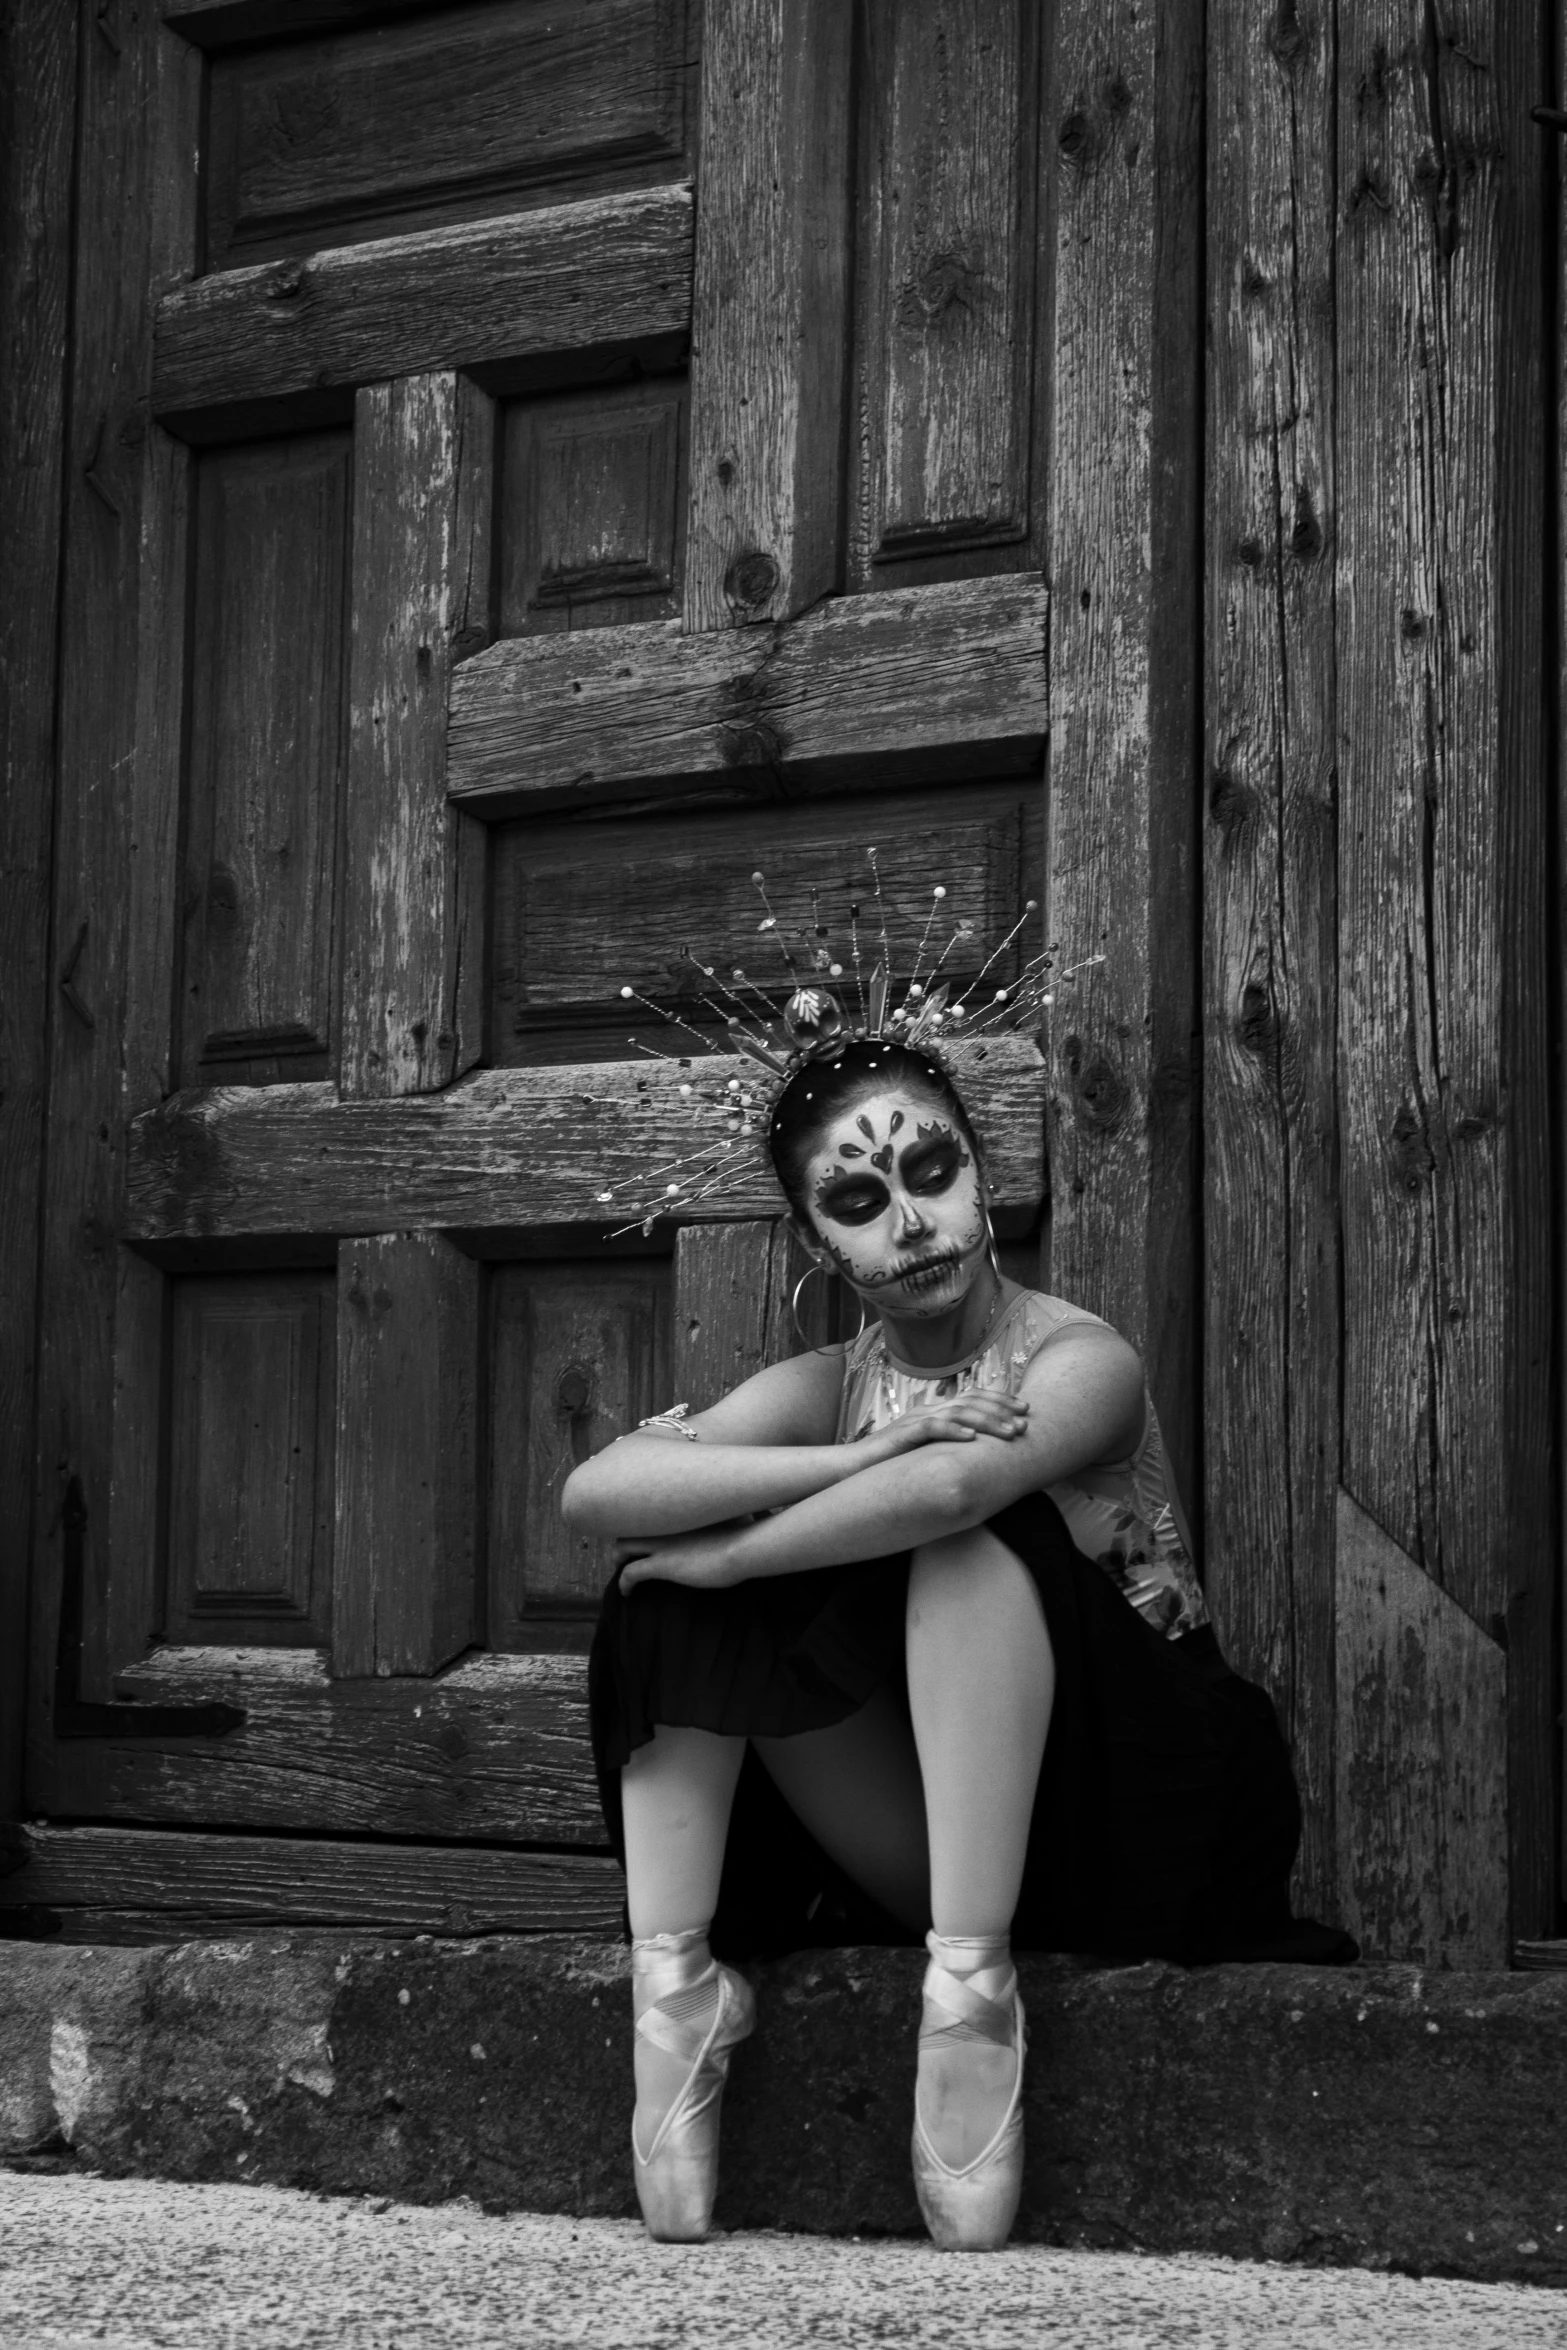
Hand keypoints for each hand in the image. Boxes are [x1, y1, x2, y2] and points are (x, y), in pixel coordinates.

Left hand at [615, 1523, 743, 1593]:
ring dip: (617, 1559)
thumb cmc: (747, 1533)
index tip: (644, 1535)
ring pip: (621, 1547)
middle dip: (624, 1539)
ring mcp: (661, 1544)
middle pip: (628, 1525)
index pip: (647, 1512)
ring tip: (620, 1570)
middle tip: (626, 1553)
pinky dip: (623, 1583)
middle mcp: (664, 1524)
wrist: (744, 1547)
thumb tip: (737, 1518)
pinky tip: (627, 1593)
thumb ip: (723, 1517)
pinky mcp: (662, 1564)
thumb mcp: (733, 1517)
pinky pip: (630, 1573)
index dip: (642, 1525)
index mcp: (678, 1513)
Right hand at [849, 1387, 1030, 1468]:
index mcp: (935, 1411)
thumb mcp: (928, 1452)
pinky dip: (953, 1431)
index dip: (1000, 1400)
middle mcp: (928, 1410)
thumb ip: (950, 1446)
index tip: (1025, 1410)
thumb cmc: (892, 1463)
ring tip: (1009, 1433)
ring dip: (987, 1422)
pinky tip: (971, 1439)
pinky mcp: (903, 1435)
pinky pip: (931, 1428)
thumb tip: (981, 1453)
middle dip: (1001, 1410)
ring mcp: (915, 1421)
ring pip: (957, 1412)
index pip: (973, 1396)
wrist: (854, 1468)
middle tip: (1025, 1422)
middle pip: (971, 1401)